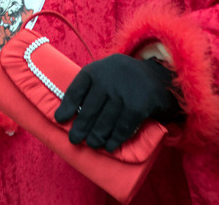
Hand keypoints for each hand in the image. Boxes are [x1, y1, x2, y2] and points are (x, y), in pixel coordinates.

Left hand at [54, 54, 181, 151]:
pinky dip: (115, 140)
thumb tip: (70, 113)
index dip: (66, 107)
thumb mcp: (105, 72)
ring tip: (92, 144)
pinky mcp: (138, 106)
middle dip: (80, 128)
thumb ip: (90, 86)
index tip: (60, 120)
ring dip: (96, 137)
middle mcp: (107, 80)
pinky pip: (122, 128)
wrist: (158, 75)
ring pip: (104, 122)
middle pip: (88, 110)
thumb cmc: (124, 78)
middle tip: (74, 139)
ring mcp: (123, 94)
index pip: (75, 90)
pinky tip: (110, 146)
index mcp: (95, 71)